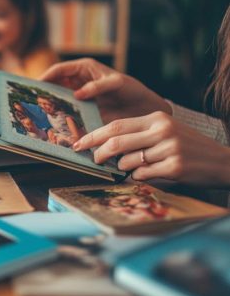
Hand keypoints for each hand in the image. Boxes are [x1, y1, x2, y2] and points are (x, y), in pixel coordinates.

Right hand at [41, 58, 170, 122]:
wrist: (144, 108)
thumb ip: (97, 86)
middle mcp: (79, 80)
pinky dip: (61, 116)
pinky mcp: (83, 109)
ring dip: (50, 105)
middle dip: (43, 91)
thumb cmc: (132, 90)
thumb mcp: (117, 83)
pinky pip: (68, 111)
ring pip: (59, 98)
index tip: (34, 86)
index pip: (58, 70)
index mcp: (84, 68)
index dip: (45, 76)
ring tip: (39, 113)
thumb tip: (77, 94)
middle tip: (31, 101)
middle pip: (55, 84)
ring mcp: (80, 95)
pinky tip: (55, 123)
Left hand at [73, 111, 229, 186]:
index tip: (79, 144)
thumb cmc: (187, 147)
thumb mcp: (164, 131)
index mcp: (156, 118)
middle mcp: (162, 130)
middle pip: (117, 143)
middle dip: (99, 153)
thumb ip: (138, 134)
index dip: (94, 136)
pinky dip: (140, 177)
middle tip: (94, 160)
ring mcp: (169, 148)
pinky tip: (152, 174)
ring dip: (124, 168)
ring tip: (136, 167)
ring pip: (128, 162)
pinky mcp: (175, 167)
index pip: (116, 126)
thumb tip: (104, 145)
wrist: (221, 161)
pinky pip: (142, 175)